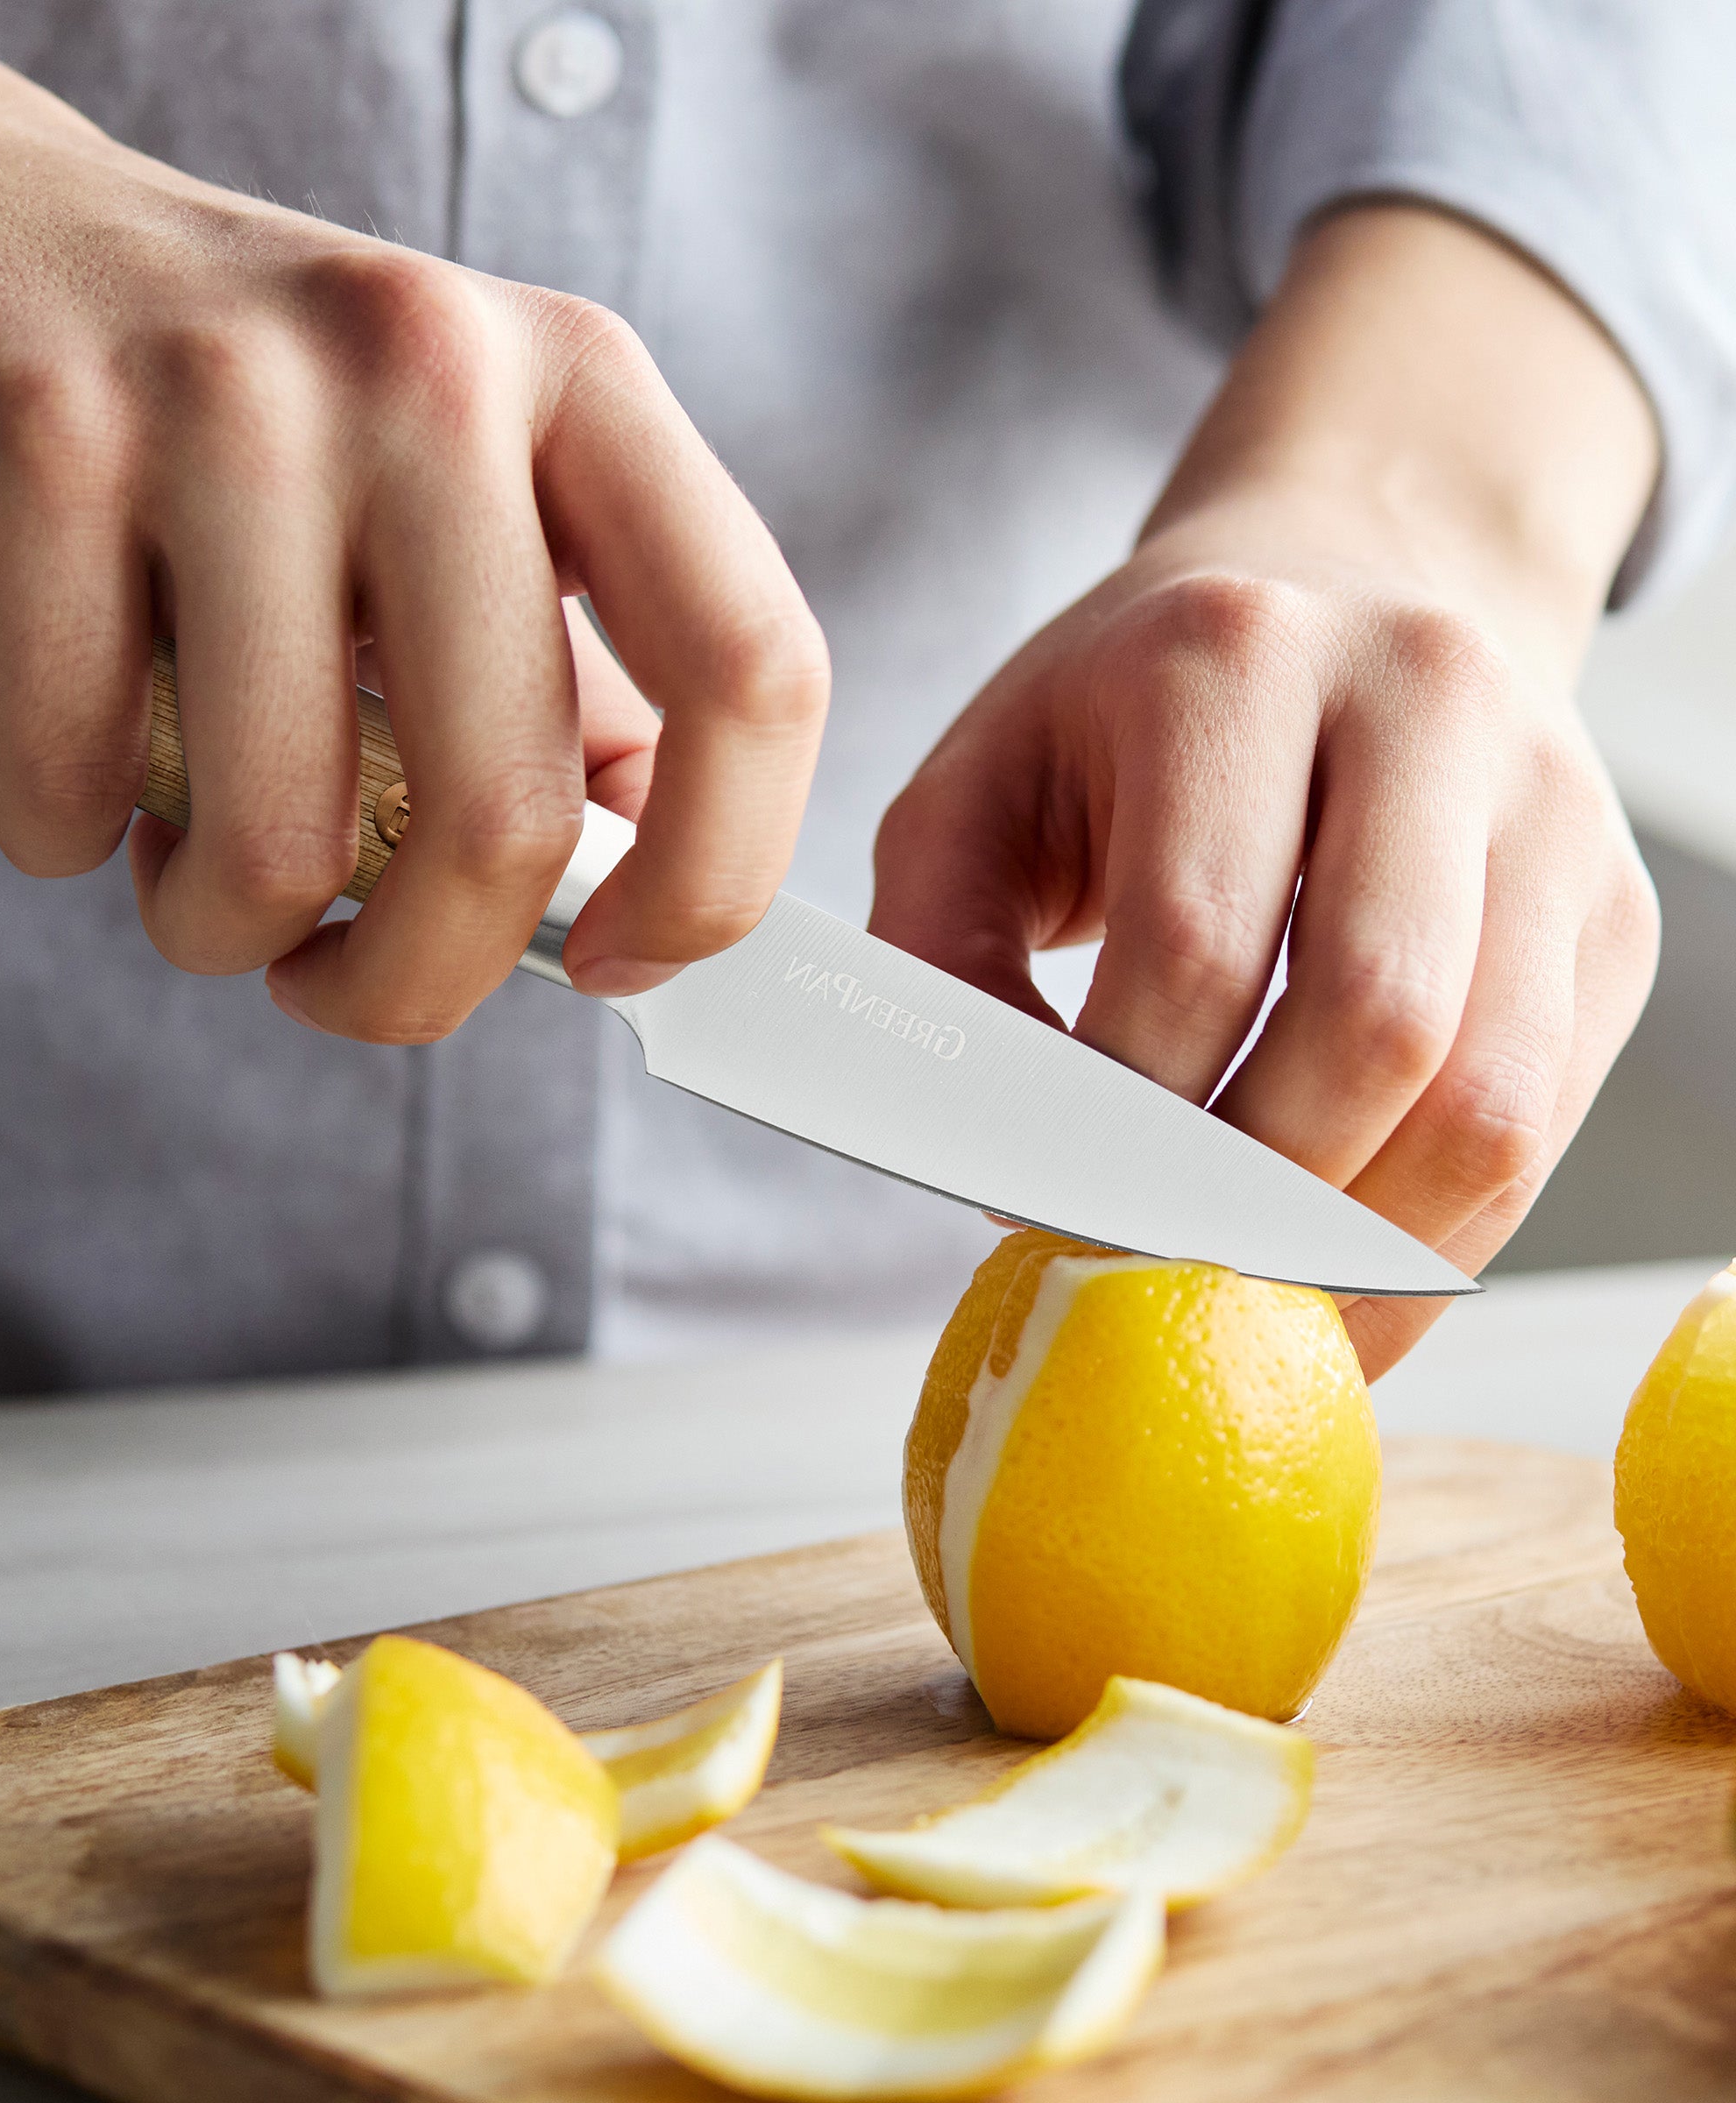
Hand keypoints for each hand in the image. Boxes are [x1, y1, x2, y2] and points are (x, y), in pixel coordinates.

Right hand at [0, 0, 825, 1035]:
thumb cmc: (223, 409)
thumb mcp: (448, 493)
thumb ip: (556, 677)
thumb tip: (630, 884)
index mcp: (579, 388)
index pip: (754, 669)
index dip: (710, 875)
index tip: (619, 965)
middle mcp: (430, 370)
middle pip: (504, 816)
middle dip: (412, 985)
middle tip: (343, 982)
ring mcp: (235, 398)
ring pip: (281, 836)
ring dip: (221, 930)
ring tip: (189, 875)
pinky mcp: (44, 439)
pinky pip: (80, 775)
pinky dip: (60, 837)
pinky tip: (62, 778)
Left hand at [871, 206, 1661, 1376]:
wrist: (1331, 593)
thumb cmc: (1118, 724)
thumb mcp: (974, 796)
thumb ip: (937, 959)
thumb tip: (999, 1161)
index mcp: (1230, 653)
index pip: (1192, 945)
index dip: (1117, 1120)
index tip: (1049, 1212)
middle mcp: (1423, 698)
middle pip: (1372, 1024)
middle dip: (1246, 1198)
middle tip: (1151, 1280)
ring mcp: (1547, 801)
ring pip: (1489, 1095)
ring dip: (1357, 1247)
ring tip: (1245, 1305)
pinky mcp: (1614, 903)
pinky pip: (1550, 1119)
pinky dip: (1438, 1235)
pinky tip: (1332, 1275)